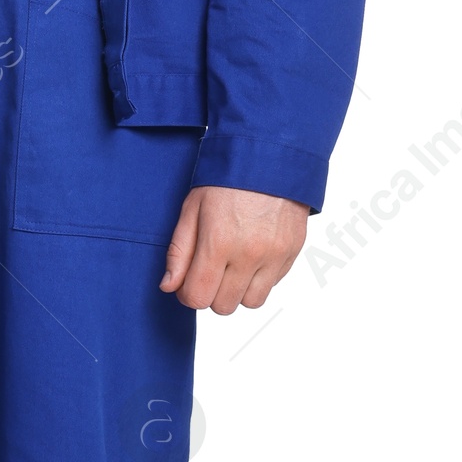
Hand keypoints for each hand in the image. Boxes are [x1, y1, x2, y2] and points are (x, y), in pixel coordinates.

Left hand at [160, 185, 308, 313]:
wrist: (270, 155)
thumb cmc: (226, 179)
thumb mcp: (192, 208)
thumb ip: (179, 251)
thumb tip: (169, 287)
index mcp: (218, 242)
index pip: (198, 297)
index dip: (188, 293)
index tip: (189, 280)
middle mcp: (249, 254)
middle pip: (224, 306)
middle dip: (212, 293)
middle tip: (210, 270)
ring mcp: (275, 255)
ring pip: (251, 302)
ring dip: (237, 291)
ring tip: (232, 265)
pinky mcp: (292, 252)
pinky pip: (272, 284)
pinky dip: (259, 278)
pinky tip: (252, 254)